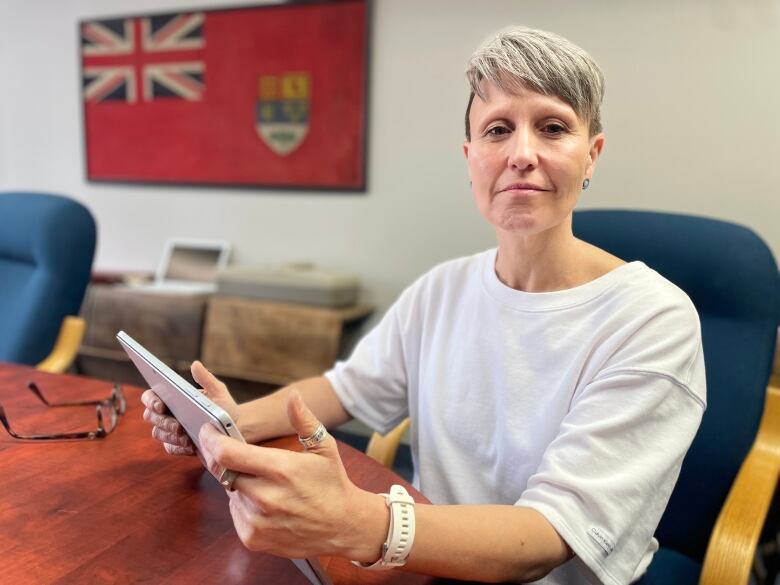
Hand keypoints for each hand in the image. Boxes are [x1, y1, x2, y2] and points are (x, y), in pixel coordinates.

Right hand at [141, 360, 239, 455]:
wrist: (231, 428)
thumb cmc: (222, 407)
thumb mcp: (218, 391)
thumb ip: (206, 378)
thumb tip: (195, 364)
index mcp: (170, 396)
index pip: (150, 396)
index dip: (151, 400)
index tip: (161, 405)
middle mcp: (165, 413)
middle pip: (150, 416)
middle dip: (163, 421)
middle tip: (178, 425)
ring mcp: (168, 430)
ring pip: (158, 433)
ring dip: (171, 436)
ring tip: (186, 437)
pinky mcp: (175, 445)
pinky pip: (171, 448)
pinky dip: (179, 447)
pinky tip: (191, 446)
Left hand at [198, 390, 388, 561]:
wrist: (343, 526)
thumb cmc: (332, 483)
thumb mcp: (324, 446)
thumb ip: (304, 420)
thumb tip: (292, 396)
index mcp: (281, 469)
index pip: (227, 454)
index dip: (211, 439)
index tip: (208, 430)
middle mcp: (265, 497)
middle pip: (224, 472)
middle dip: (227, 461)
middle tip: (241, 457)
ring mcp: (257, 521)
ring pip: (230, 493)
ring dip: (238, 484)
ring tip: (264, 483)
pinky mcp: (253, 539)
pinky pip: (235, 514)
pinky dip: (244, 505)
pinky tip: (265, 504)